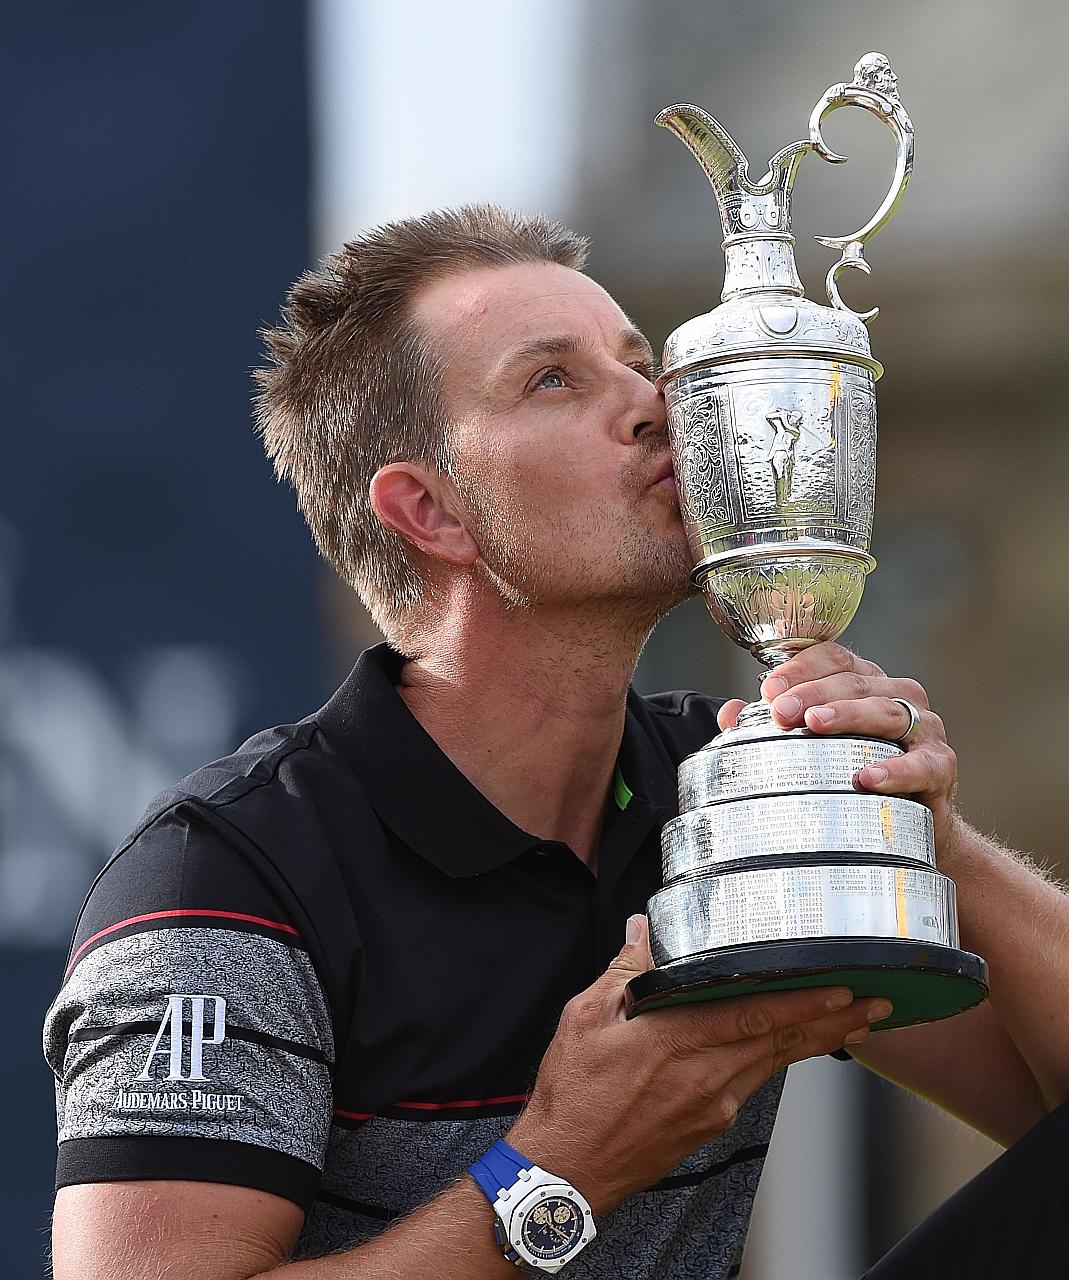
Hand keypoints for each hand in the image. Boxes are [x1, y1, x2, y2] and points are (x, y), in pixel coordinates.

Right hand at [507, 915, 888, 1214]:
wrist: (565, 1171)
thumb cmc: (571, 1096)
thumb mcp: (584, 1018)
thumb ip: (625, 971)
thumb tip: (643, 930)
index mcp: (673, 1043)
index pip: (752, 1015)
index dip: (801, 1002)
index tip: (842, 987)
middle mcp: (705, 1078)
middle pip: (780, 1041)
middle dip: (833, 1020)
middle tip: (877, 1001)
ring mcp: (713, 1106)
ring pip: (775, 1062)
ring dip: (817, 1039)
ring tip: (855, 1019)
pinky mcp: (711, 1125)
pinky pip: (755, 1081)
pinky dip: (783, 1059)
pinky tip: (794, 1046)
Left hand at [715, 641, 957, 847]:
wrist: (913, 825)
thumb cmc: (856, 774)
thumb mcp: (813, 747)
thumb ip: (770, 727)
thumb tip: (728, 712)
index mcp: (866, 683)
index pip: (835, 658)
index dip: (801, 667)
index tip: (769, 688)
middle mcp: (898, 696)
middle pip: (856, 681)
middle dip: (814, 692)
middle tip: (781, 711)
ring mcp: (924, 728)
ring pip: (887, 711)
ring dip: (849, 715)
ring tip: (815, 725)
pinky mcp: (940, 766)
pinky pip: (921, 764)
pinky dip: (894, 769)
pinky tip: (865, 778)